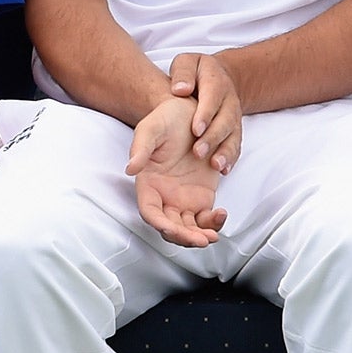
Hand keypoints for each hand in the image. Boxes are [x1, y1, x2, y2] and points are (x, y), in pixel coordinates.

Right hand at [125, 96, 227, 247]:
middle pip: (170, 227)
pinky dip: (213, 223)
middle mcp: (164, 197)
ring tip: (212, 236)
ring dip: (199, 237)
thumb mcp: (151, 128)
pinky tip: (221, 215)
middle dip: (184, 237)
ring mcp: (183, 199)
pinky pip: (206, 219)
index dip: (159, 224)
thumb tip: (130, 169)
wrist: (189, 113)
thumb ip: (140, 148)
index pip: (150, 212)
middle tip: (200, 240)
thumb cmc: (165, 119)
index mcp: (148, 185)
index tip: (171, 229)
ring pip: (189, 229)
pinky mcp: (202, 197)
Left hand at [166, 52, 241, 172]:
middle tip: (198, 151)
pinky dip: (231, 158)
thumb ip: (182, 73)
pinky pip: (236, 145)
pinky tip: (224, 170)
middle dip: (213, 137)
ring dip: (225, 151)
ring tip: (215, 165)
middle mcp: (229, 101)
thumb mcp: (186, 63)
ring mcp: (234, 117)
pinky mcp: (235, 131)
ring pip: (233, 135)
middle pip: (225, 120)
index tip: (195, 129)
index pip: (212, 98)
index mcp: (216, 81)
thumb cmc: (195, 73)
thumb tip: (180, 90)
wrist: (218, 78)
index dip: (206, 114)